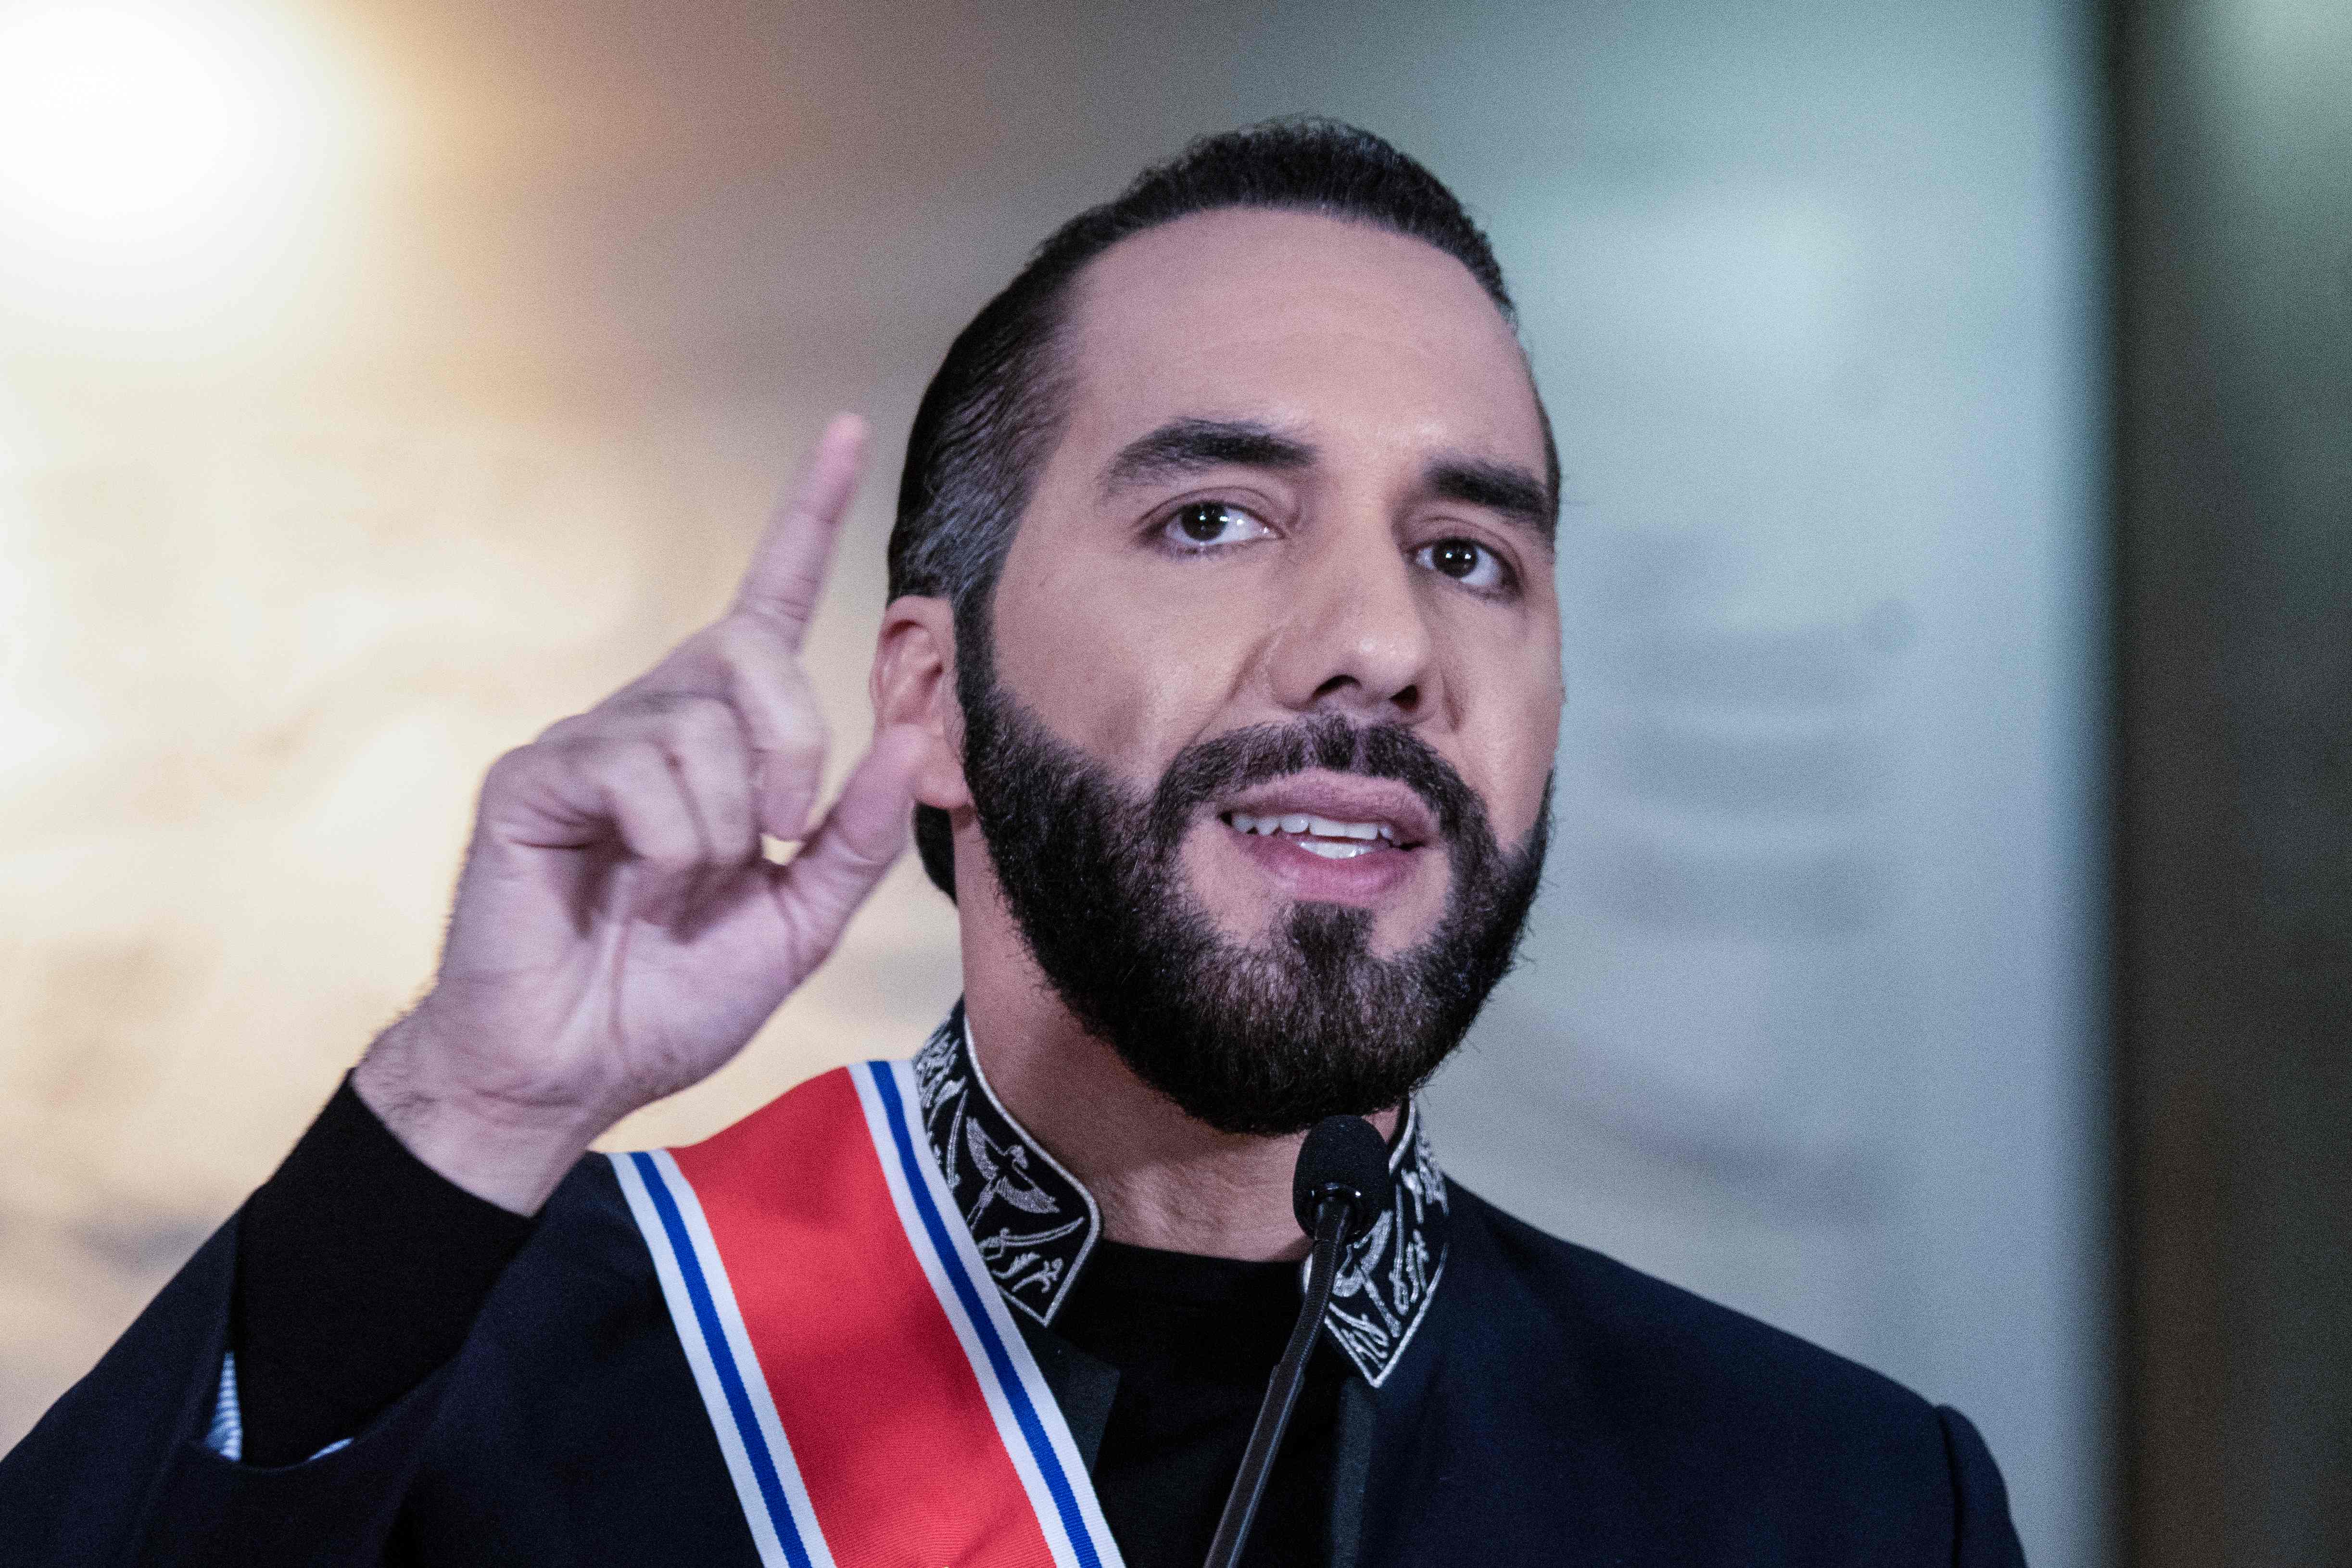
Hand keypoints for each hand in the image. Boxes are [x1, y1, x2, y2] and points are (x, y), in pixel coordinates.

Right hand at [353, 415, 923, 1212]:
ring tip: (686, 880)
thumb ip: (854, 833)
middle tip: (778, 831)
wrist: (573, 1068)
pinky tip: (640, 878)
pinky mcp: (534, 776)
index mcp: (721, 741)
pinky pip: (636, 766)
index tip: (848, 432)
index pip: (767, 603)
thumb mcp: (798, 920)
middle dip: (792, 744)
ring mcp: (590, 741)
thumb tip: (910, 739)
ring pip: (701, 721)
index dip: (807, 517)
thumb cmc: (669, 995)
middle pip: (751, 654)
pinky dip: (670, 837)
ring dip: (726, 820)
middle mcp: (655, 718)